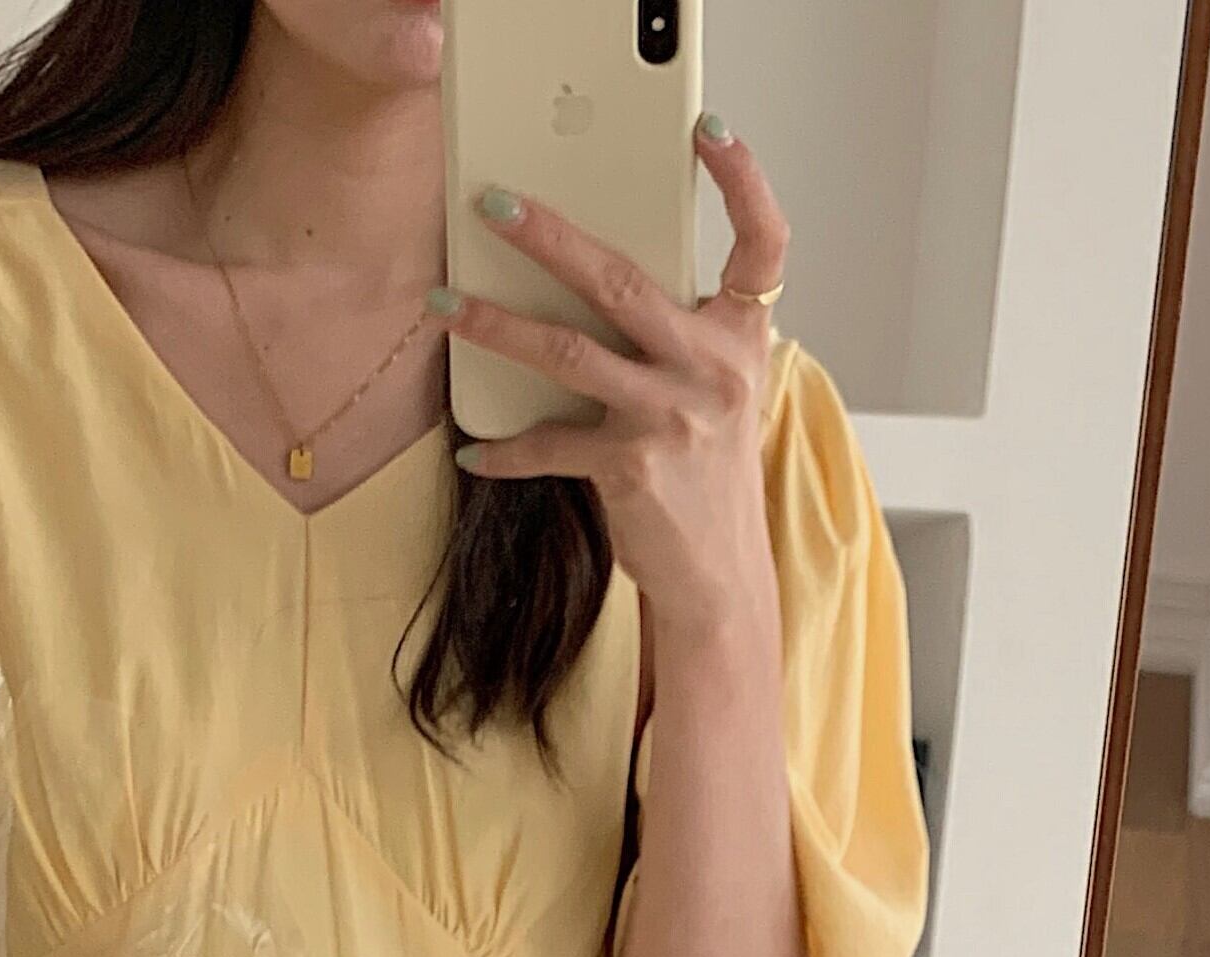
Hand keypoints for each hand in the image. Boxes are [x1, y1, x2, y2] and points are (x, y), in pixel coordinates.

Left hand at [437, 117, 791, 638]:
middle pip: (622, 281)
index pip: (763, 243)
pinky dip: (505, 447)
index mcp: (741, 338)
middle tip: (492, 202)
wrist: (719, 576)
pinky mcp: (630, 468)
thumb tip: (589, 275)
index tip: (712, 127)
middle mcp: (712, 369)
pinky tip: (473, 447)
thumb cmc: (706, 473)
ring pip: (567, 350)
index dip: (744, 181)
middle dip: (548, 235)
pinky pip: (549, 443)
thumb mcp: (714, 390)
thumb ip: (675, 332)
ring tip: (445, 303)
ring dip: (495, 323)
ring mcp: (672, 417)